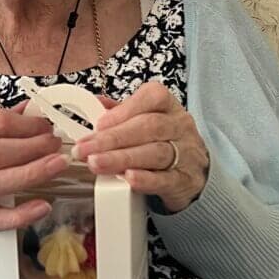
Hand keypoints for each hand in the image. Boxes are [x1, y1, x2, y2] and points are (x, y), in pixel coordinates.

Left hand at [72, 82, 208, 213]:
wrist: (193, 171)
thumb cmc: (163, 141)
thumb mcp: (145, 120)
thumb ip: (120, 113)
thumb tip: (94, 104)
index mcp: (168, 106)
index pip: (151, 99)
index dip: (123, 110)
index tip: (99, 124)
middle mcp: (179, 126)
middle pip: (148, 127)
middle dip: (112, 138)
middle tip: (85, 149)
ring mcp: (185, 153)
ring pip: (155, 153)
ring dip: (122, 158)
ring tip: (96, 163)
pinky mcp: (185, 180)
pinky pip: (166, 179)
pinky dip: (146, 179)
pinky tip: (128, 178)